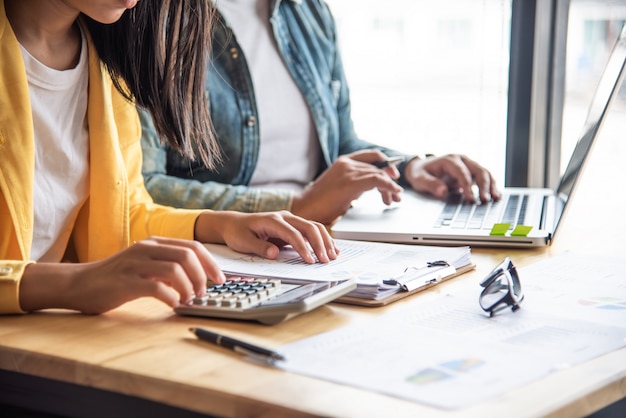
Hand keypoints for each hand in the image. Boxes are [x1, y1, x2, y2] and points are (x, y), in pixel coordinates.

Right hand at [19, 237, 224, 313]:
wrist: (79, 285)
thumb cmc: (116, 279)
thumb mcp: (146, 267)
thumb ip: (168, 268)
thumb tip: (197, 278)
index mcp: (154, 243)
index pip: (193, 246)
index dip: (211, 262)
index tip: (220, 279)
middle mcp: (146, 249)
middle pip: (188, 255)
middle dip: (203, 275)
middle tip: (204, 293)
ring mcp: (135, 264)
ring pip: (175, 269)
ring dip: (189, 287)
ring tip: (189, 300)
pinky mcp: (126, 282)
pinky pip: (157, 288)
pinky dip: (171, 298)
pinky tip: (173, 305)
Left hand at [194, 210, 338, 263]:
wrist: (234, 224)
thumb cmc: (238, 232)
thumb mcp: (243, 242)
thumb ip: (259, 247)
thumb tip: (274, 254)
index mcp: (272, 220)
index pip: (293, 233)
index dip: (302, 247)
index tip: (309, 260)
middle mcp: (285, 217)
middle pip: (309, 227)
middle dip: (319, 244)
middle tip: (325, 260)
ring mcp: (290, 220)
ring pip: (314, 227)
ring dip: (325, 241)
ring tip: (333, 256)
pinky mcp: (293, 227)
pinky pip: (312, 231)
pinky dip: (323, 239)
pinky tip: (331, 249)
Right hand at [291, 149, 403, 223]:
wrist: (305, 208)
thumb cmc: (320, 203)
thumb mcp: (341, 187)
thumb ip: (355, 182)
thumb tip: (372, 186)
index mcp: (343, 161)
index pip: (372, 156)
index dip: (386, 164)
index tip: (393, 175)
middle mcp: (347, 163)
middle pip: (378, 167)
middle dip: (390, 181)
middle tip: (396, 194)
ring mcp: (348, 171)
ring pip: (379, 174)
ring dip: (390, 187)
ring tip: (394, 199)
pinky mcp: (350, 182)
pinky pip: (377, 180)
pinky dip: (388, 186)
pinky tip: (393, 193)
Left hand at [404, 154, 499, 202]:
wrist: (421, 168)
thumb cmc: (420, 173)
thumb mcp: (419, 179)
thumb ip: (430, 184)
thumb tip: (443, 192)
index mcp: (449, 160)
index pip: (462, 172)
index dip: (467, 185)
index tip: (471, 199)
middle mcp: (462, 160)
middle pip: (478, 170)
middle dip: (484, 185)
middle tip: (486, 200)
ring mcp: (468, 165)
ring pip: (485, 173)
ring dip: (491, 185)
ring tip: (496, 198)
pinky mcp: (471, 173)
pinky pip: (484, 178)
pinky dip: (491, 186)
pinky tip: (496, 196)